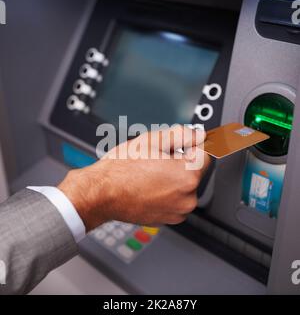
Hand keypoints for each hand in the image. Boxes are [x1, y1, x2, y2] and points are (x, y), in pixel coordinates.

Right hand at [58, 125, 209, 231]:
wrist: (102, 194)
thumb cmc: (121, 170)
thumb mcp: (151, 141)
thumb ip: (181, 135)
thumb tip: (198, 135)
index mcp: (187, 176)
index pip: (205, 153)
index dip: (194, 144)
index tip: (188, 142)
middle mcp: (187, 198)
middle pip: (194, 171)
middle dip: (181, 161)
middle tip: (158, 158)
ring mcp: (177, 211)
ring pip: (184, 186)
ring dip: (174, 178)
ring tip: (151, 173)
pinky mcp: (168, 219)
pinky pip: (175, 199)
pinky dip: (168, 192)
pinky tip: (149, 185)